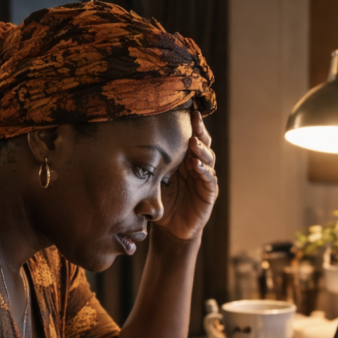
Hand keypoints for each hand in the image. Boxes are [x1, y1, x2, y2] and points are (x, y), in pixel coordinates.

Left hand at [154, 110, 217, 241]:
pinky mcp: (209, 192)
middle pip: (201, 142)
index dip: (190, 124)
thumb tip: (127, 145)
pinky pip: (209, 179)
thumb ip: (149, 165)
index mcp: (184, 158)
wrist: (170, 229)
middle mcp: (196, 164)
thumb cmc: (161, 201)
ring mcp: (204, 178)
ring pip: (207, 158)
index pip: (188, 137)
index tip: (186, 109)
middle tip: (194, 118)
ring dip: (201, 149)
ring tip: (193, 143)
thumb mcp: (152, 180)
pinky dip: (204, 171)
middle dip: (199, 130)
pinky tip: (197, 165)